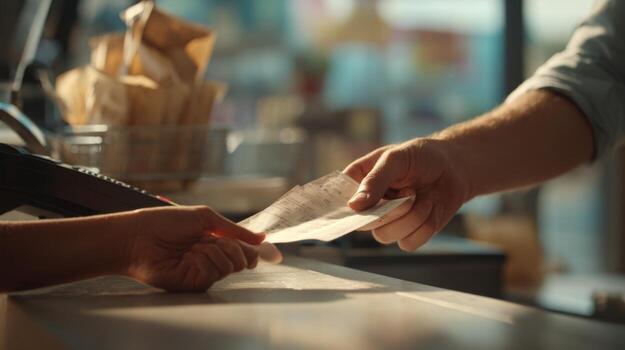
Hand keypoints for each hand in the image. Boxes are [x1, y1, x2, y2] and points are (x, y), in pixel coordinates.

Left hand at [124, 206, 263, 291]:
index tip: (260, 250)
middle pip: (241, 260)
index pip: (242, 250)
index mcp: (214, 241)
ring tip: (193, 247)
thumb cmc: (166, 222)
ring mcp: (202, 271)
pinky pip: (212, 274)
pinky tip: (189, 256)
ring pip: (228, 267)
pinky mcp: (192, 283)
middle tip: (217, 241)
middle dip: (234, 248)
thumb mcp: (205, 218)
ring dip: (214, 252)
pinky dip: (203, 261)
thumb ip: (234, 230)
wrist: (138, 237)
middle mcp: (210, 258)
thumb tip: (261, 238)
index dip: (252, 250)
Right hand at [344, 139, 469, 250]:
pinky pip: (408, 243)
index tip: (353, 209)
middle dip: (389, 210)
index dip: (340, 209)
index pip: (338, 201)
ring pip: (386, 236)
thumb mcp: (396, 158)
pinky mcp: (409, 234)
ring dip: (410, 216)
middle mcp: (369, 206)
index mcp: (358, 182)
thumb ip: (375, 180)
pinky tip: (429, 208)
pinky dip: (424, 226)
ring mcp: (388, 222)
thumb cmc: (421, 156)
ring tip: (421, 196)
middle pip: (363, 224)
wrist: (454, 167)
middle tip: (409, 191)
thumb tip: (354, 206)